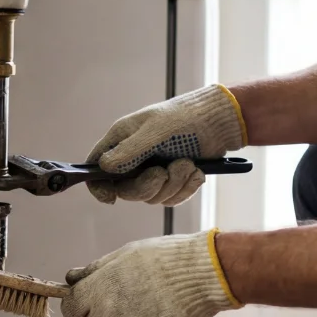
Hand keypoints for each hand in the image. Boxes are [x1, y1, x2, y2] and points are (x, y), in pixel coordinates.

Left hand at [62, 230, 241, 316]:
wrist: (202, 275)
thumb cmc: (163, 259)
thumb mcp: (123, 255)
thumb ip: (94, 271)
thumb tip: (72, 278)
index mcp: (96, 292)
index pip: (70, 309)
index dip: (79, 305)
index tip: (88, 302)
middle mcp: (107, 316)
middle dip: (104, 315)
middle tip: (128, 298)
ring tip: (155, 301)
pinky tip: (166, 313)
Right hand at [87, 85, 247, 205]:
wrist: (219, 122)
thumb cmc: (184, 118)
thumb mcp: (154, 132)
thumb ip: (128, 151)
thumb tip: (103, 167)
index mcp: (121, 141)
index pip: (97, 167)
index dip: (98, 186)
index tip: (111, 198)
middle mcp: (133, 158)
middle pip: (126, 190)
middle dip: (146, 186)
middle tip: (163, 173)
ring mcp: (153, 171)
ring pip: (151, 197)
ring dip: (173, 184)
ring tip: (188, 164)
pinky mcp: (173, 180)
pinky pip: (171, 198)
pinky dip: (186, 188)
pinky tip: (196, 172)